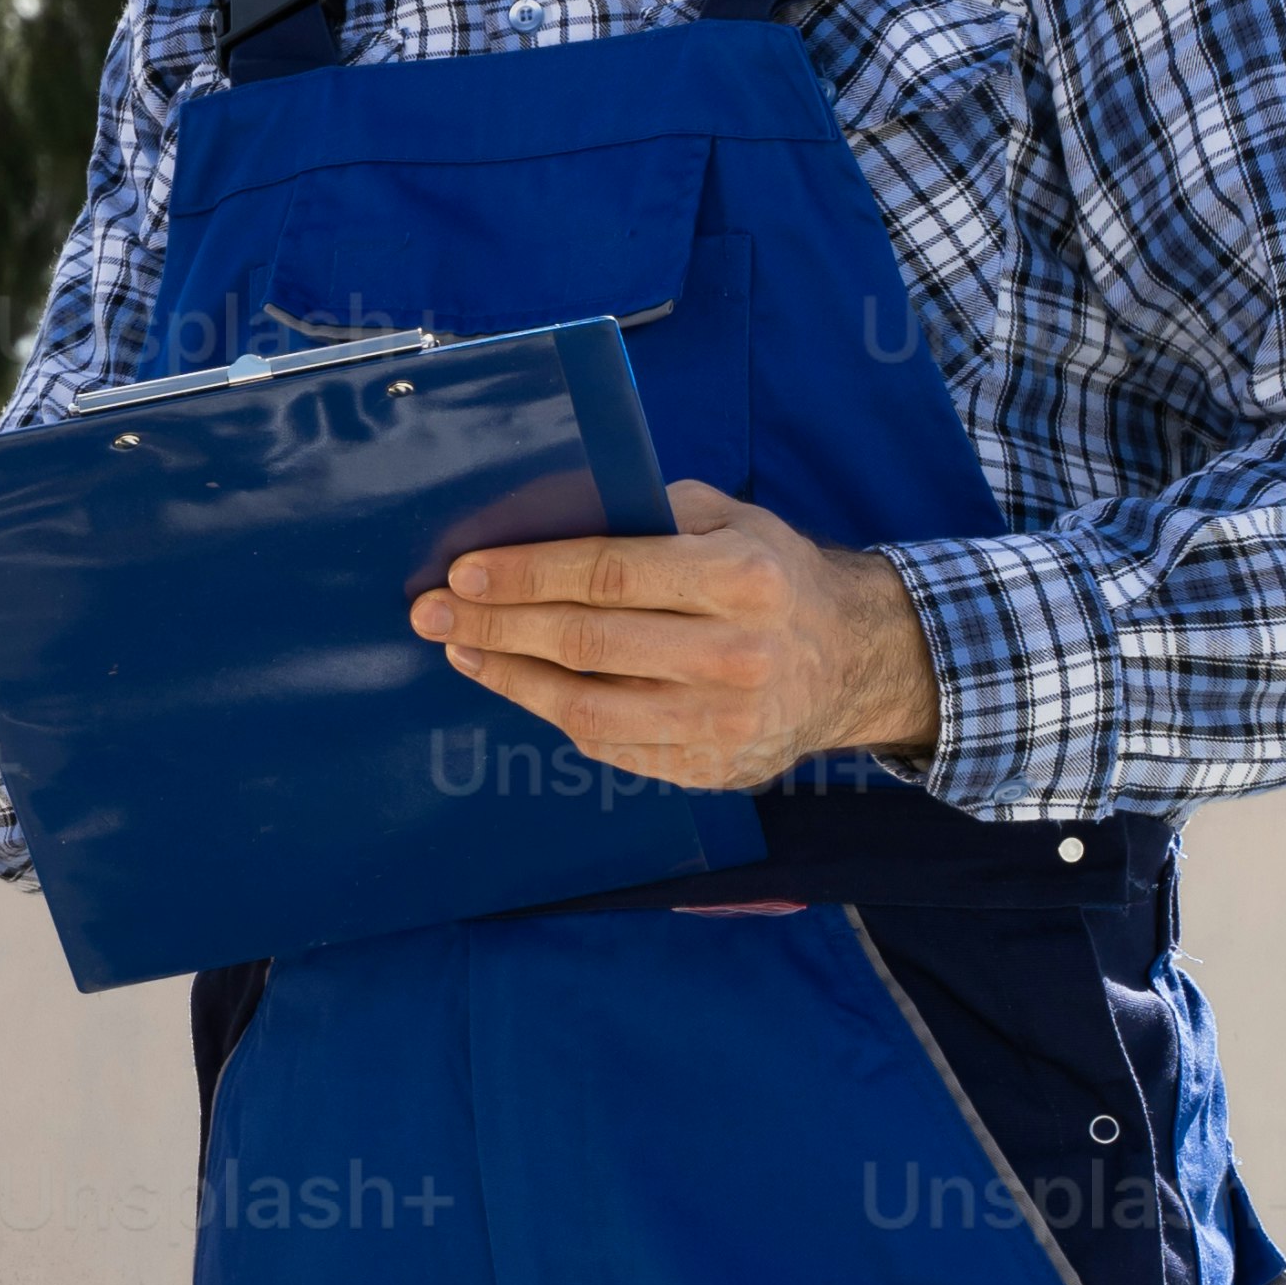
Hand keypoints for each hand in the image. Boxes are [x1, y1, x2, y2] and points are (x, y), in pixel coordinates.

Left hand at [417, 480, 934, 792]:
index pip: (609, 574)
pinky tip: (519, 684)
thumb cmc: (772, 574)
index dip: (527, 575)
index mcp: (740, 578)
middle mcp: (736, 655)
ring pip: (589, 709)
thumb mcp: (729, 519)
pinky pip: (612, 747)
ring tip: (463, 650)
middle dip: (497, 625)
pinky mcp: (712, 769)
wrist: (853, 659)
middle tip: (433, 612)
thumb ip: (646, 515)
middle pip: (587, 644)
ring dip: (510, 678)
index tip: (464, 571)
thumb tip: (539, 522)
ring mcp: (724, 722)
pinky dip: (554, 715)